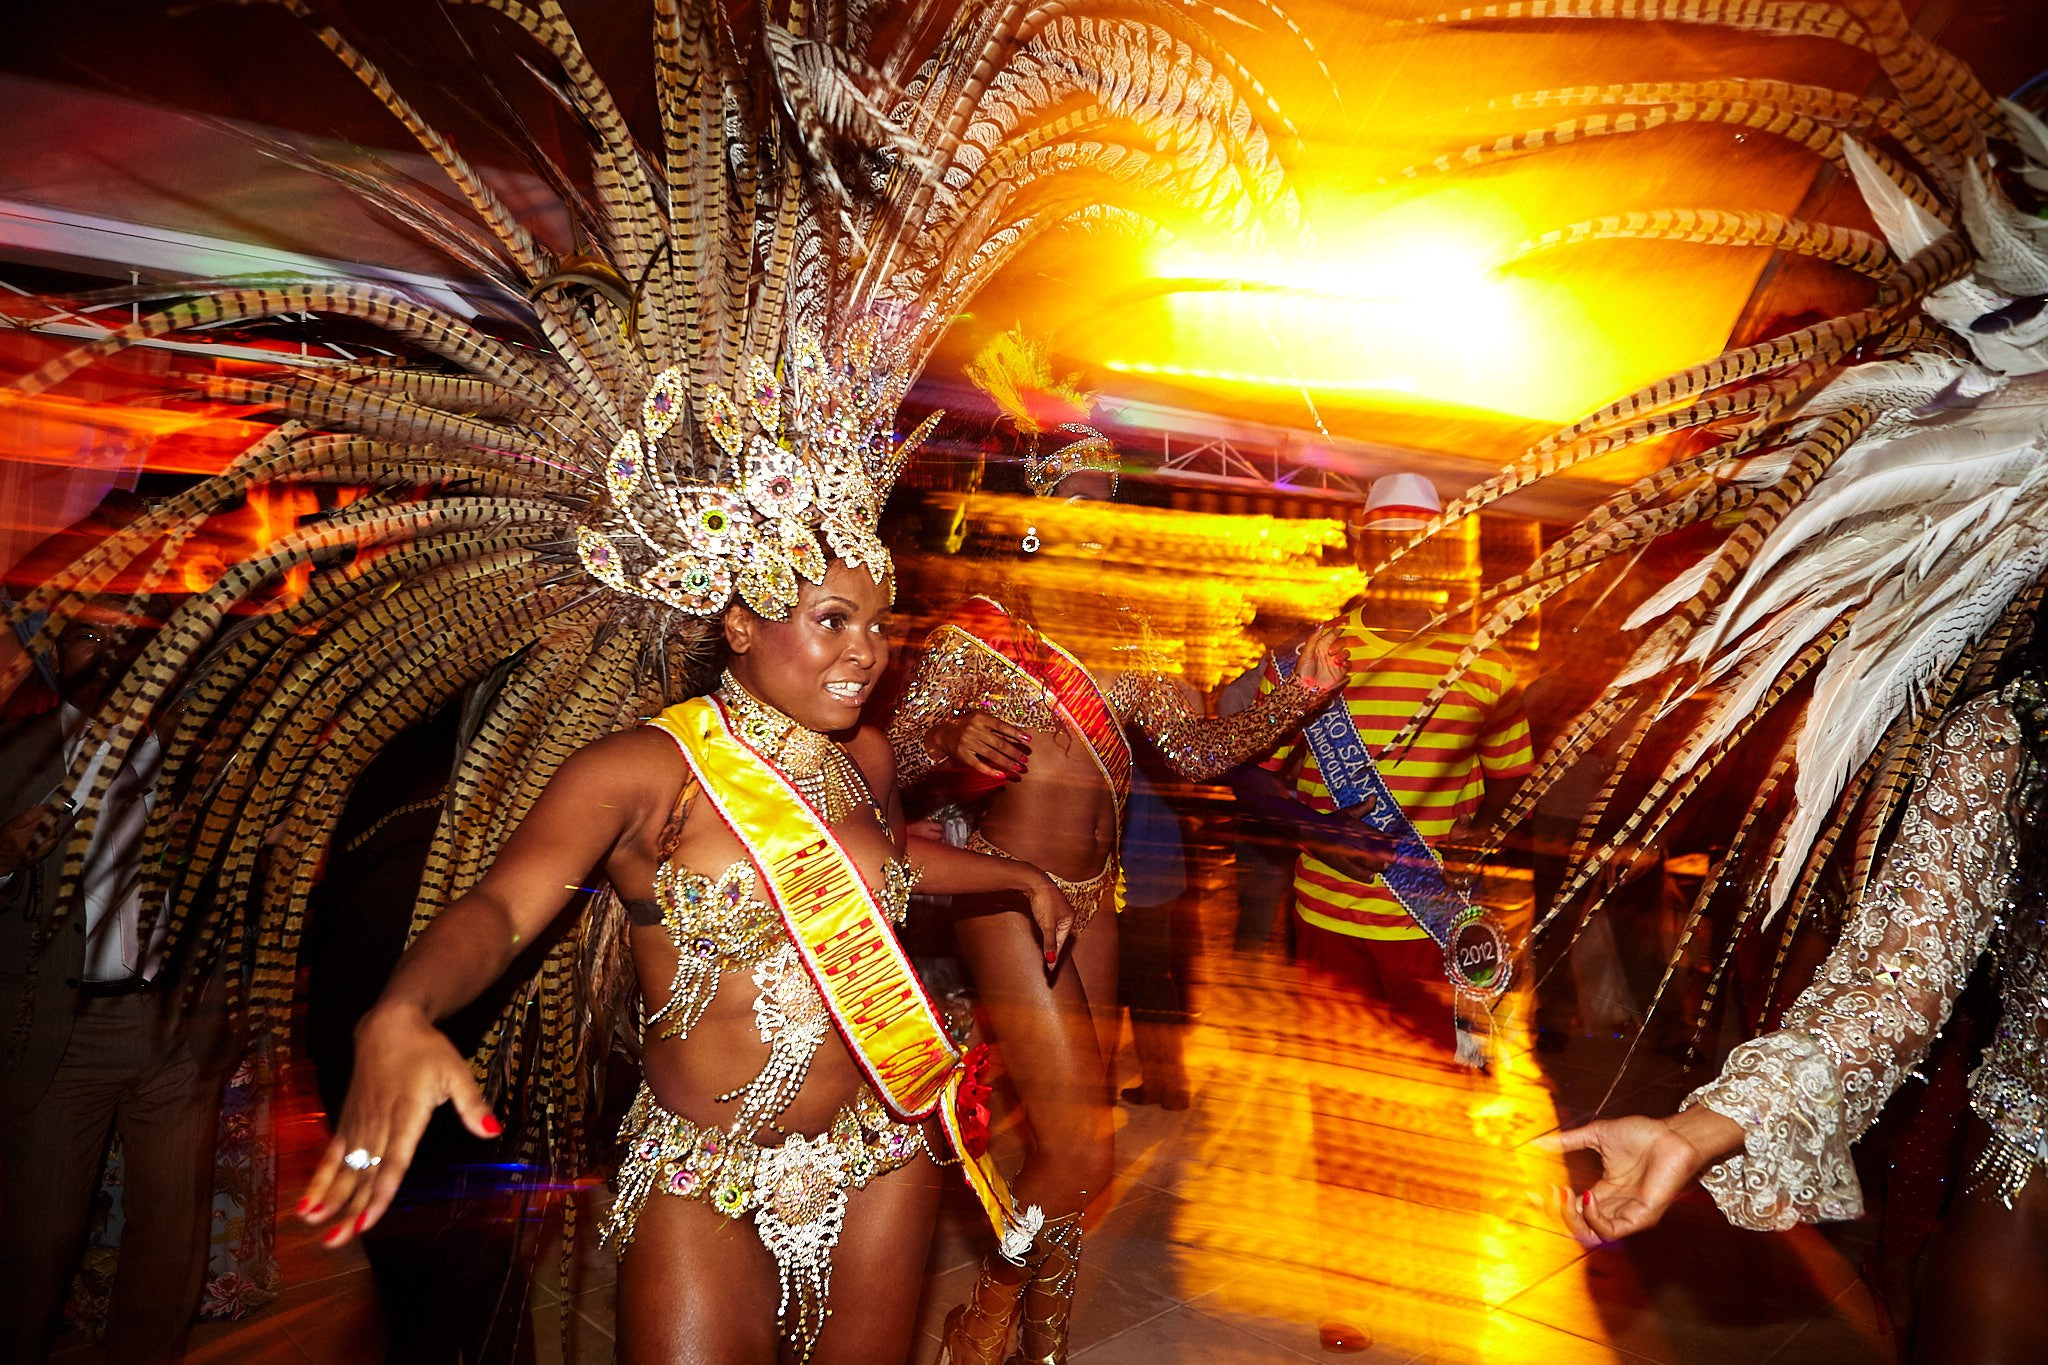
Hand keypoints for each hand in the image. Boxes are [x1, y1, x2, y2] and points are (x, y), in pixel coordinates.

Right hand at [0, 803, 63, 877]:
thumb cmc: (0, 842)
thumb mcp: (6, 826)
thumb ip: (22, 817)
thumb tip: (36, 808)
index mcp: (11, 829)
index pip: (32, 815)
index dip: (44, 809)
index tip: (50, 806)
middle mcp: (21, 839)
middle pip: (45, 823)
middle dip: (50, 817)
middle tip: (50, 815)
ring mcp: (30, 849)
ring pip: (51, 833)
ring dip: (51, 828)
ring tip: (47, 827)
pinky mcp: (36, 856)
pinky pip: (51, 844)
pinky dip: (52, 839)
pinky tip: (48, 837)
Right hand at [298, 1002, 502, 1245]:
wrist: (387, 1025)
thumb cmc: (426, 1050)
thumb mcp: (456, 1071)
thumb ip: (472, 1103)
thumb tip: (492, 1130)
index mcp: (406, 1115)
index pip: (393, 1161)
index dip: (381, 1193)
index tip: (368, 1221)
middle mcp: (378, 1124)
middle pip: (364, 1174)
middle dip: (350, 1209)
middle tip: (336, 1241)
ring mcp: (359, 1124)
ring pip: (345, 1168)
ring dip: (330, 1200)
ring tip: (316, 1229)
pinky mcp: (347, 1121)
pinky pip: (331, 1155)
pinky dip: (319, 1179)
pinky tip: (307, 1204)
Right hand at [931, 710, 1032, 780]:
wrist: (943, 734)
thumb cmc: (966, 726)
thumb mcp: (979, 721)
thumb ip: (995, 728)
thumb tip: (1018, 736)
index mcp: (980, 718)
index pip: (1001, 726)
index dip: (1016, 733)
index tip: (1028, 740)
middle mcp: (973, 729)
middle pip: (999, 742)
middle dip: (1014, 752)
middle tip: (1025, 759)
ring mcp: (967, 742)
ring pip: (992, 755)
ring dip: (1007, 762)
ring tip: (1018, 768)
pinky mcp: (963, 755)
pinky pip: (979, 765)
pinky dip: (991, 771)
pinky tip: (1001, 775)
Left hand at [1020, 869, 1075, 975]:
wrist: (1034, 881)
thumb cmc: (1043, 902)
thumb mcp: (1046, 925)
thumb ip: (1049, 943)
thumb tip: (1050, 960)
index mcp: (1070, 918)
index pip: (1061, 942)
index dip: (1054, 955)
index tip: (1050, 969)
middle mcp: (1066, 913)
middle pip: (1058, 936)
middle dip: (1053, 949)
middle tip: (1048, 965)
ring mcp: (1057, 908)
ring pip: (1053, 930)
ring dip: (1049, 941)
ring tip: (1046, 954)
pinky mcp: (1047, 904)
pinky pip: (1048, 923)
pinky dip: (1045, 932)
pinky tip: (1042, 935)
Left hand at [1295, 624, 1346, 691]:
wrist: (1306, 687)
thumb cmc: (1302, 670)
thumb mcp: (1306, 652)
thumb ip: (1314, 638)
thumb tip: (1320, 625)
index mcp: (1320, 646)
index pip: (1331, 634)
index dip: (1337, 629)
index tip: (1343, 624)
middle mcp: (1329, 652)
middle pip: (1341, 642)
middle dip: (1338, 645)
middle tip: (1331, 651)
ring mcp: (1335, 662)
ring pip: (1346, 652)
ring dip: (1343, 654)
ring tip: (1335, 660)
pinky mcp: (1340, 671)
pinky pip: (1349, 664)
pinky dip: (1348, 663)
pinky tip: (1342, 664)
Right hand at [1541, 1107, 1743, 1243]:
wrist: (1672, 1135)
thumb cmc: (1643, 1134)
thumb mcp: (1597, 1136)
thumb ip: (1569, 1141)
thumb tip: (1539, 1142)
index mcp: (1604, 1191)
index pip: (1574, 1208)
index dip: (1554, 1203)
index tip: (1536, 1189)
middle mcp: (1615, 1207)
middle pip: (1579, 1226)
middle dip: (1559, 1213)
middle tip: (1551, 1192)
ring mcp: (1628, 1214)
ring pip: (1592, 1235)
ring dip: (1573, 1218)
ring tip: (1565, 1194)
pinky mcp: (1642, 1218)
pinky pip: (1611, 1231)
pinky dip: (1594, 1218)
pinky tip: (1588, 1196)